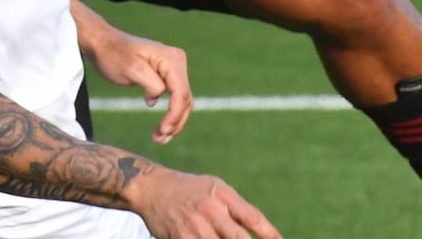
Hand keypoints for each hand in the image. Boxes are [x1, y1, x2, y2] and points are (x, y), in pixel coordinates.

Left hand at [68, 0, 190, 143]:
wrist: (101, 43)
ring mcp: (173, 68)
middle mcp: (177, 62)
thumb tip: (157, 98)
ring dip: (174, 122)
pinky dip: (170, 114)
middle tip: (160, 139)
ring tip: (160, 139)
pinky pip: (174, 98)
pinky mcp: (166, 75)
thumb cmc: (113, 55)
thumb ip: (151, 84)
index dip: (174, 115)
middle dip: (175, 122)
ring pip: (182, 101)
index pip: (181, 93)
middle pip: (185, 99)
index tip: (163, 131)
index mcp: (172, 59)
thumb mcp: (131, 69)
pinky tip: (161, 129)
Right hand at [129, 168, 281, 238]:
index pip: (253, 218)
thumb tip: (267, 235)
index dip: (270, 234)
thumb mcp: (215, 189)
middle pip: (239, 238)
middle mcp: (210, 209)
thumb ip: (238, 210)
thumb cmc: (191, 190)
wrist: (152, 188)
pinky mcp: (180, 238)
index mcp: (222, 194)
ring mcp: (195, 226)